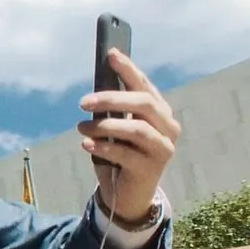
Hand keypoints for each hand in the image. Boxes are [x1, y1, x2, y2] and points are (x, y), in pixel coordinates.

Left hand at [77, 49, 178, 220]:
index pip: (145, 86)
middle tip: (83, 102)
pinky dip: (103, 146)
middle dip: (112, 98)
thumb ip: (113, 112)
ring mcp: (162, 148)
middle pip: (143, 103)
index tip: (110, 54)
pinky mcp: (150, 168)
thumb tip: (94, 92)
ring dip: (104, 126)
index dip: (128, 69)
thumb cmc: (121, 154)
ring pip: (136, 128)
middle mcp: (167, 128)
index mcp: (160, 113)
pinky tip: (86, 144)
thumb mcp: (116, 130)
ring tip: (81, 128)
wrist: (128, 194)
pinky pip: (126, 153)